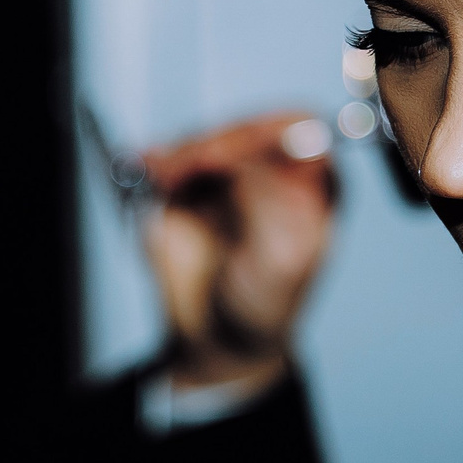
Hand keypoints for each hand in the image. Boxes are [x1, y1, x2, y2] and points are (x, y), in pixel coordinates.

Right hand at [141, 114, 336, 394]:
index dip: (264, 130)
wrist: (219, 335)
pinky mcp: (186, 185)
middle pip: (245, 127)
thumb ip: (269, 206)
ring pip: (203, 137)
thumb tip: (242, 162)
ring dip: (181, 152)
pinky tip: (148, 168)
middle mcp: (273, 168)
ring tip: (166, 177)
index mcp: (314, 181)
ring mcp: (228, 174)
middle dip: (214, 142)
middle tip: (191, 166)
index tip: (231, 153)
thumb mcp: (280, 260)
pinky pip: (168, 157)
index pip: (298, 128)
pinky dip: (155, 159)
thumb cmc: (266, 302)